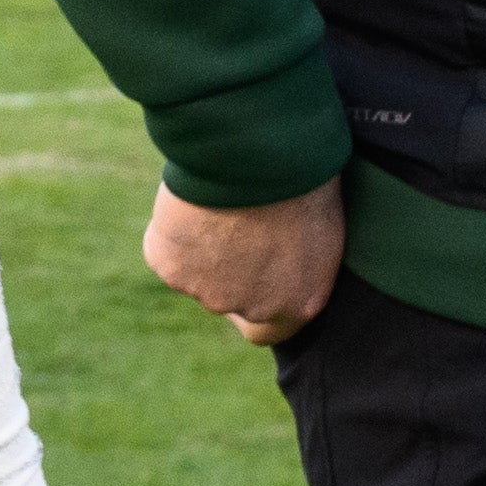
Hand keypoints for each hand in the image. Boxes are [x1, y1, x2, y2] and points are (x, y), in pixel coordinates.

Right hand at [144, 177, 343, 345]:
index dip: (259, 301)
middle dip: (228, 269)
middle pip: (229, 298)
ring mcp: (207, 292)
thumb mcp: (318, 231)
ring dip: (201, 248)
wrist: (256, 155)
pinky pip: (166, 250)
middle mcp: (253, 308)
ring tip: (216, 205)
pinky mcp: (170, 268)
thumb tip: (282, 256)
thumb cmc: (301, 182)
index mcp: (298, 303)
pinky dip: (173, 230)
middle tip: (233, 223)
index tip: (254, 269)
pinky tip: (190, 203)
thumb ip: (297, 262)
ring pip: (196, 274)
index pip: (270, 330)